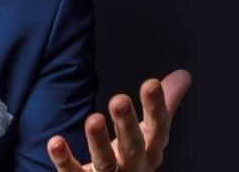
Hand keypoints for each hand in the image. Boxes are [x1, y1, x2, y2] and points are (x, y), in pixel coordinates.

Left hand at [46, 69, 191, 171]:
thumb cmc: (133, 160)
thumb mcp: (150, 134)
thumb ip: (163, 106)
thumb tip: (182, 75)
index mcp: (150, 149)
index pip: (157, 127)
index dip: (156, 107)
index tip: (151, 84)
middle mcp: (133, 165)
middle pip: (132, 146)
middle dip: (127, 124)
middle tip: (119, 100)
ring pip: (105, 162)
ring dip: (98, 141)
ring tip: (92, 119)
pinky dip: (64, 159)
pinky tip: (55, 142)